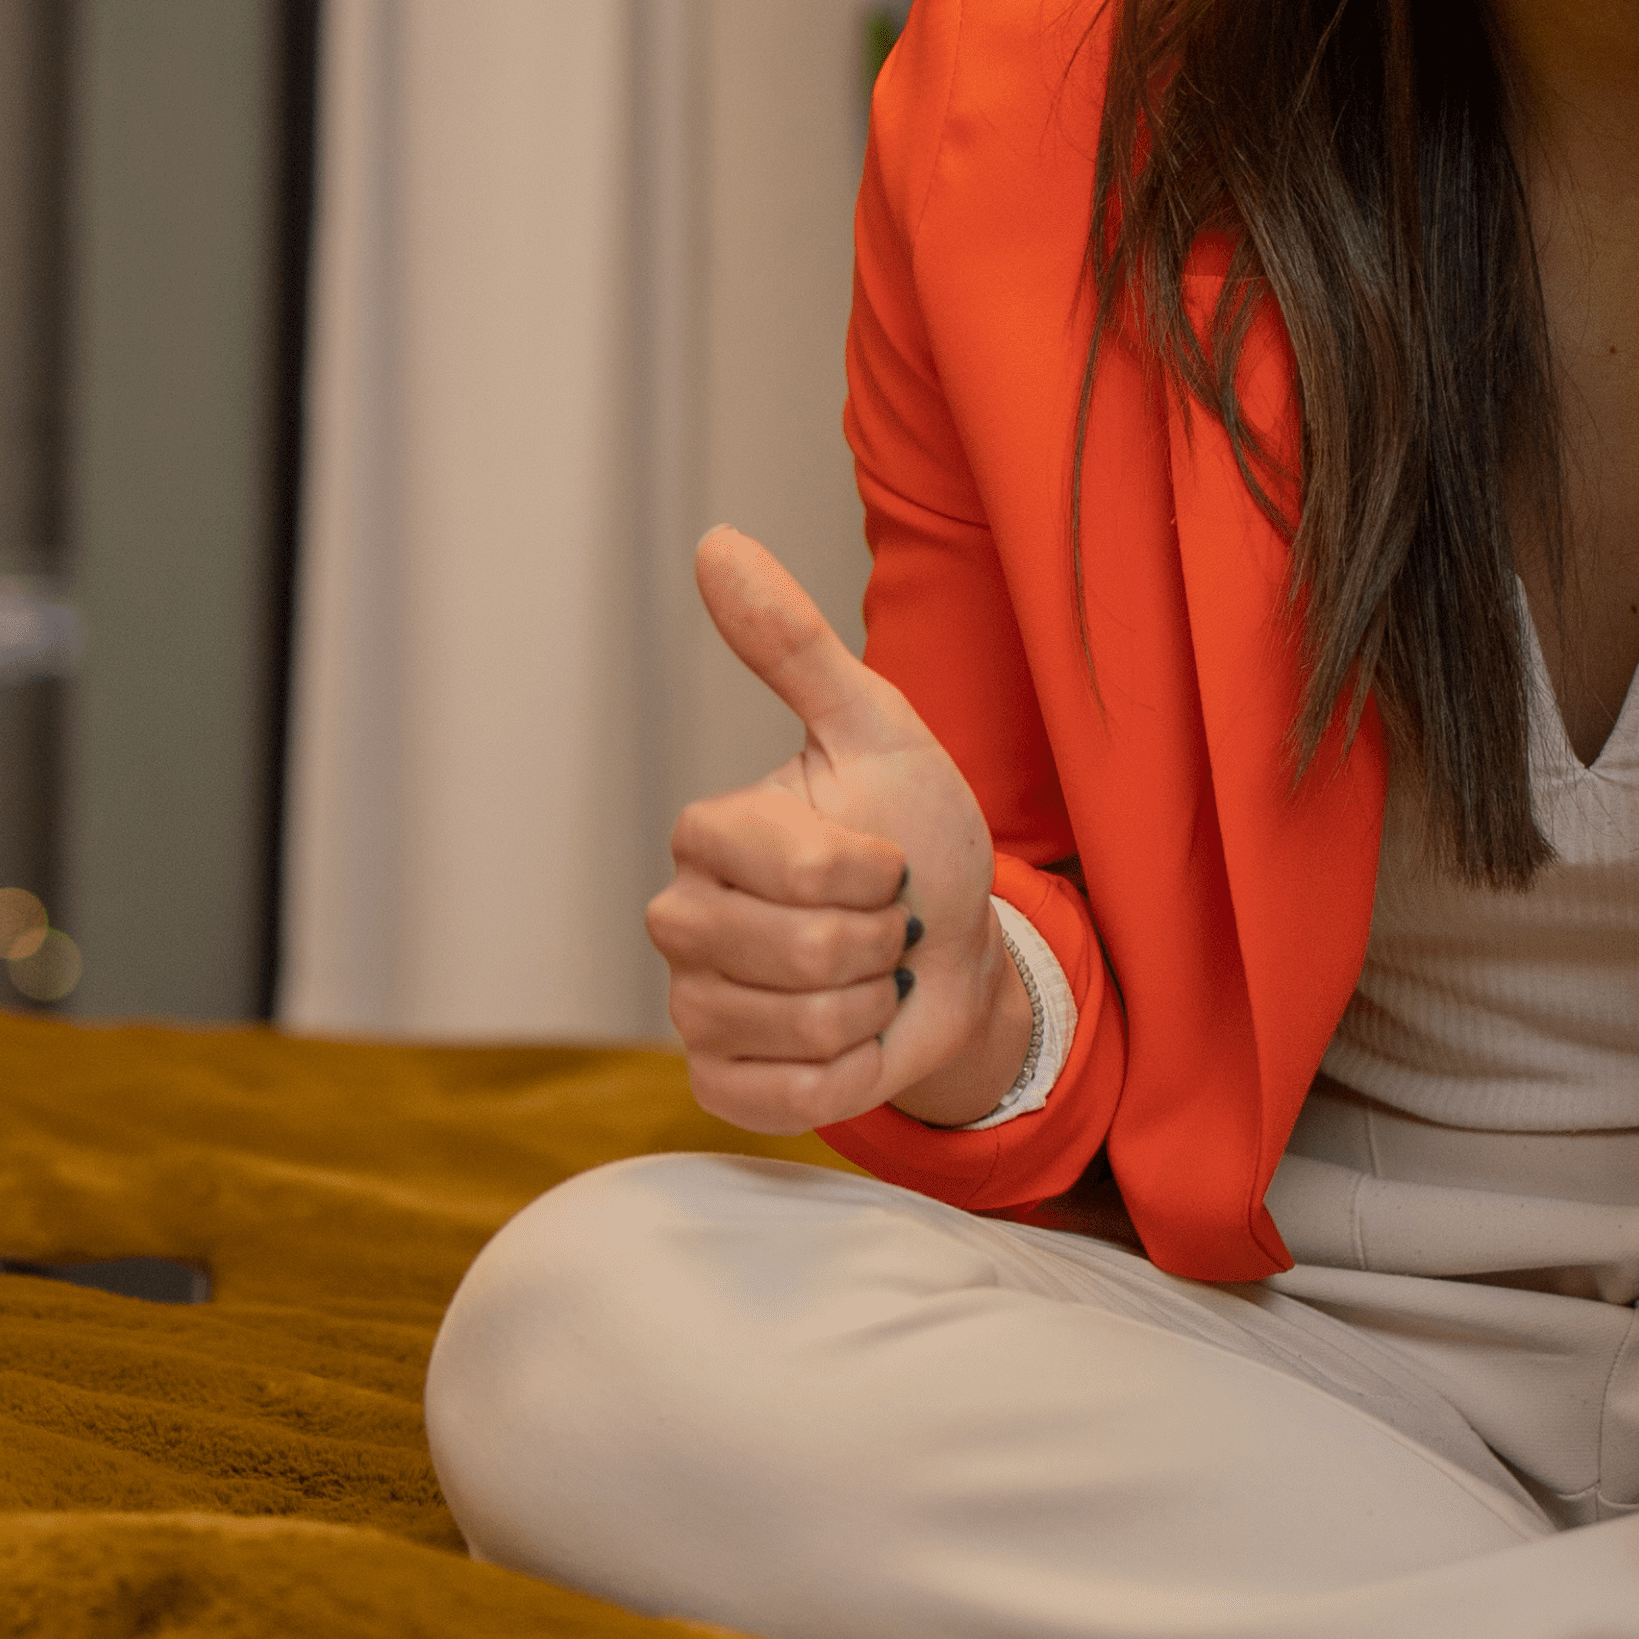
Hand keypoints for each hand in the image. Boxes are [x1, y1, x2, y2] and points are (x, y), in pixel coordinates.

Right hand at [646, 530, 1016, 1132]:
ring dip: (872, 1007)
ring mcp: (695, 1006)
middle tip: (885, 926)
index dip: (871, 874)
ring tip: (871, 978)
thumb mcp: (877, 730)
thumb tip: (715, 542)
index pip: (797, 871)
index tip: (885, 862)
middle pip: (799, 956)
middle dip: (881, 944)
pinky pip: (789, 1097)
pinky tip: (851, 1037)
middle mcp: (683, 920)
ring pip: (803, 1027)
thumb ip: (794, 645)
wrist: (956, 954)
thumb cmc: (915, 837)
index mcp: (708, 835)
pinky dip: (849, 1073)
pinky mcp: (719, 1082)